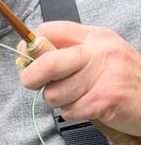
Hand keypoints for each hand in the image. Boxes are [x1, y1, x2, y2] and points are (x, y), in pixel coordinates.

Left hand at [18, 21, 140, 136]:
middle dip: (31, 78)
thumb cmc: (119, 79)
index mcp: (94, 36)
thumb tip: (24, 53)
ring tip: (77, 97)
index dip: (31, 47)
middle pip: (47, 63)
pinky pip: (69, 111)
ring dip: (58, 101)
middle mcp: (100, 52)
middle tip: (35, 84)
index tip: (28, 60)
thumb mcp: (97, 54)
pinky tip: (88, 107)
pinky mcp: (106, 99)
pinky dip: (72, 113)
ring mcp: (105, 75)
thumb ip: (64, 51)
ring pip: (54, 93)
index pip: (48, 31)